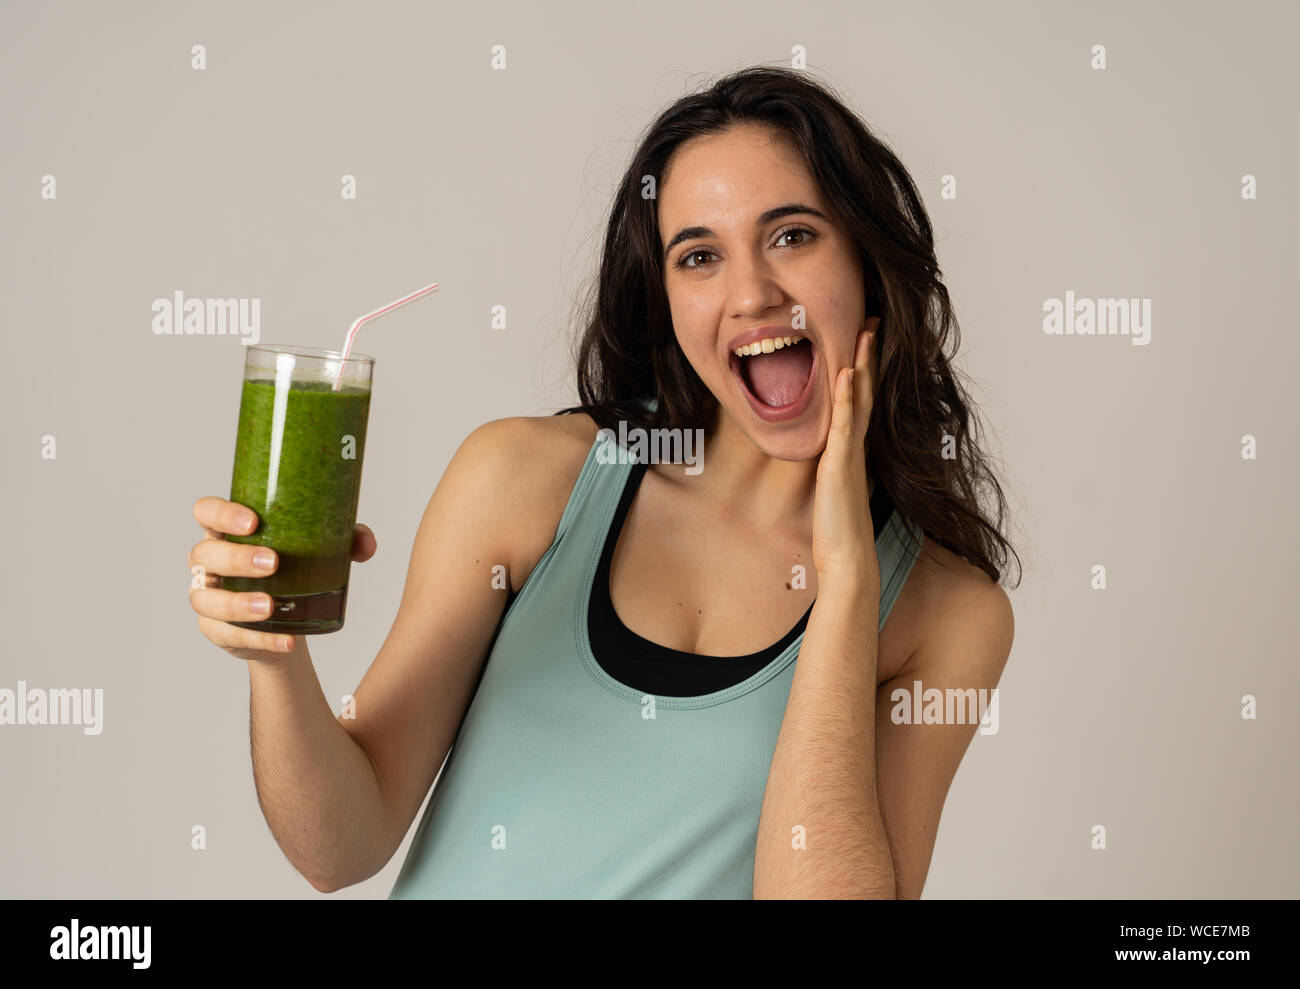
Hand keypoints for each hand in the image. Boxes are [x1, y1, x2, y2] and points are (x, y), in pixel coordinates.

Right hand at [188, 496, 376, 661]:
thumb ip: (346, 540)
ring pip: (206, 598)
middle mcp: (209, 562)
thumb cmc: (295, 569)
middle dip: (237, 558)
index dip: (221, 513)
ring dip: (237, 603)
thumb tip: (367, 543)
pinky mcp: (215, 629)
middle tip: (273, 562)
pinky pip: (229, 635)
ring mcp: (207, 596)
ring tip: (268, 606)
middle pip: (205, 554)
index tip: (253, 522)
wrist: (288, 619)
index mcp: (226, 531)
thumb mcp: (320, 549)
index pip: (206, 511)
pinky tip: (287, 640)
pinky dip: (260, 639)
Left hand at [812, 316, 880, 589]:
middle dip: (868, 357)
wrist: (848, 563)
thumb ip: (833, 472)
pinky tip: (846, 373)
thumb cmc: (839, 534)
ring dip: (861, 365)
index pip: (858, 403)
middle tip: (873, 322)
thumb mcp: (832, 493)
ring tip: (866, 332)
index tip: (865, 340)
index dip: (862, 371)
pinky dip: (845, 399)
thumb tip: (827, 462)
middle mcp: (854, 449)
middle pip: (863, 394)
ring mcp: (850, 455)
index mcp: (851, 452)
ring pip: (857, 402)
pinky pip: (844, 425)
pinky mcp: (840, 466)